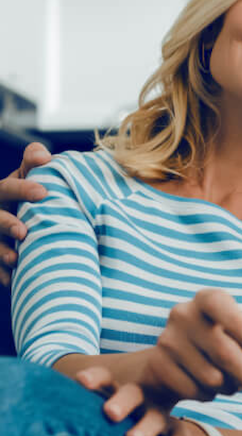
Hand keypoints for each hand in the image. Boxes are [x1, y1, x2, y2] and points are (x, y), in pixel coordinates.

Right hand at [0, 142, 50, 286]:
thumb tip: (43, 153)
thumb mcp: (23, 177)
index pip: (6, 188)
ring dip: (1, 252)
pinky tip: (14, 281)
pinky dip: (2, 274)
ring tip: (16, 259)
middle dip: (6, 223)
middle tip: (23, 231)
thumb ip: (32, 163)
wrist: (6, 218)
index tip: (43, 192)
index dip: (22, 189)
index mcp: (1, 192)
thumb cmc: (21, 195)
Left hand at [75, 366, 215, 435]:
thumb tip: (43, 413)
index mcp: (117, 389)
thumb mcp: (100, 409)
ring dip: (146, 427)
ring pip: (156, 417)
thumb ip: (81, 410)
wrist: (155, 421)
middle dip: (122, 401)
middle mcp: (140, 398)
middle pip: (132, 394)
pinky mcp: (175, 432)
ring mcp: (159, 414)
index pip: (106, 379)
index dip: (95, 379)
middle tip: (109, 413)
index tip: (81, 382)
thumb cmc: (116, 416)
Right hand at [139, 288, 241, 407]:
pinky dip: (208, 395)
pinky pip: (194, 391)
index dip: (237, 321)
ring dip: (228, 387)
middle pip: (223, 351)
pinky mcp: (157, 365)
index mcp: (207, 299)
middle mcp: (183, 314)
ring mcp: (167, 340)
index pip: (218, 303)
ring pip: (211, 377)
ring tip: (228, 380)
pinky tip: (206, 386)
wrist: (176, 359)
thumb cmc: (222, 339)